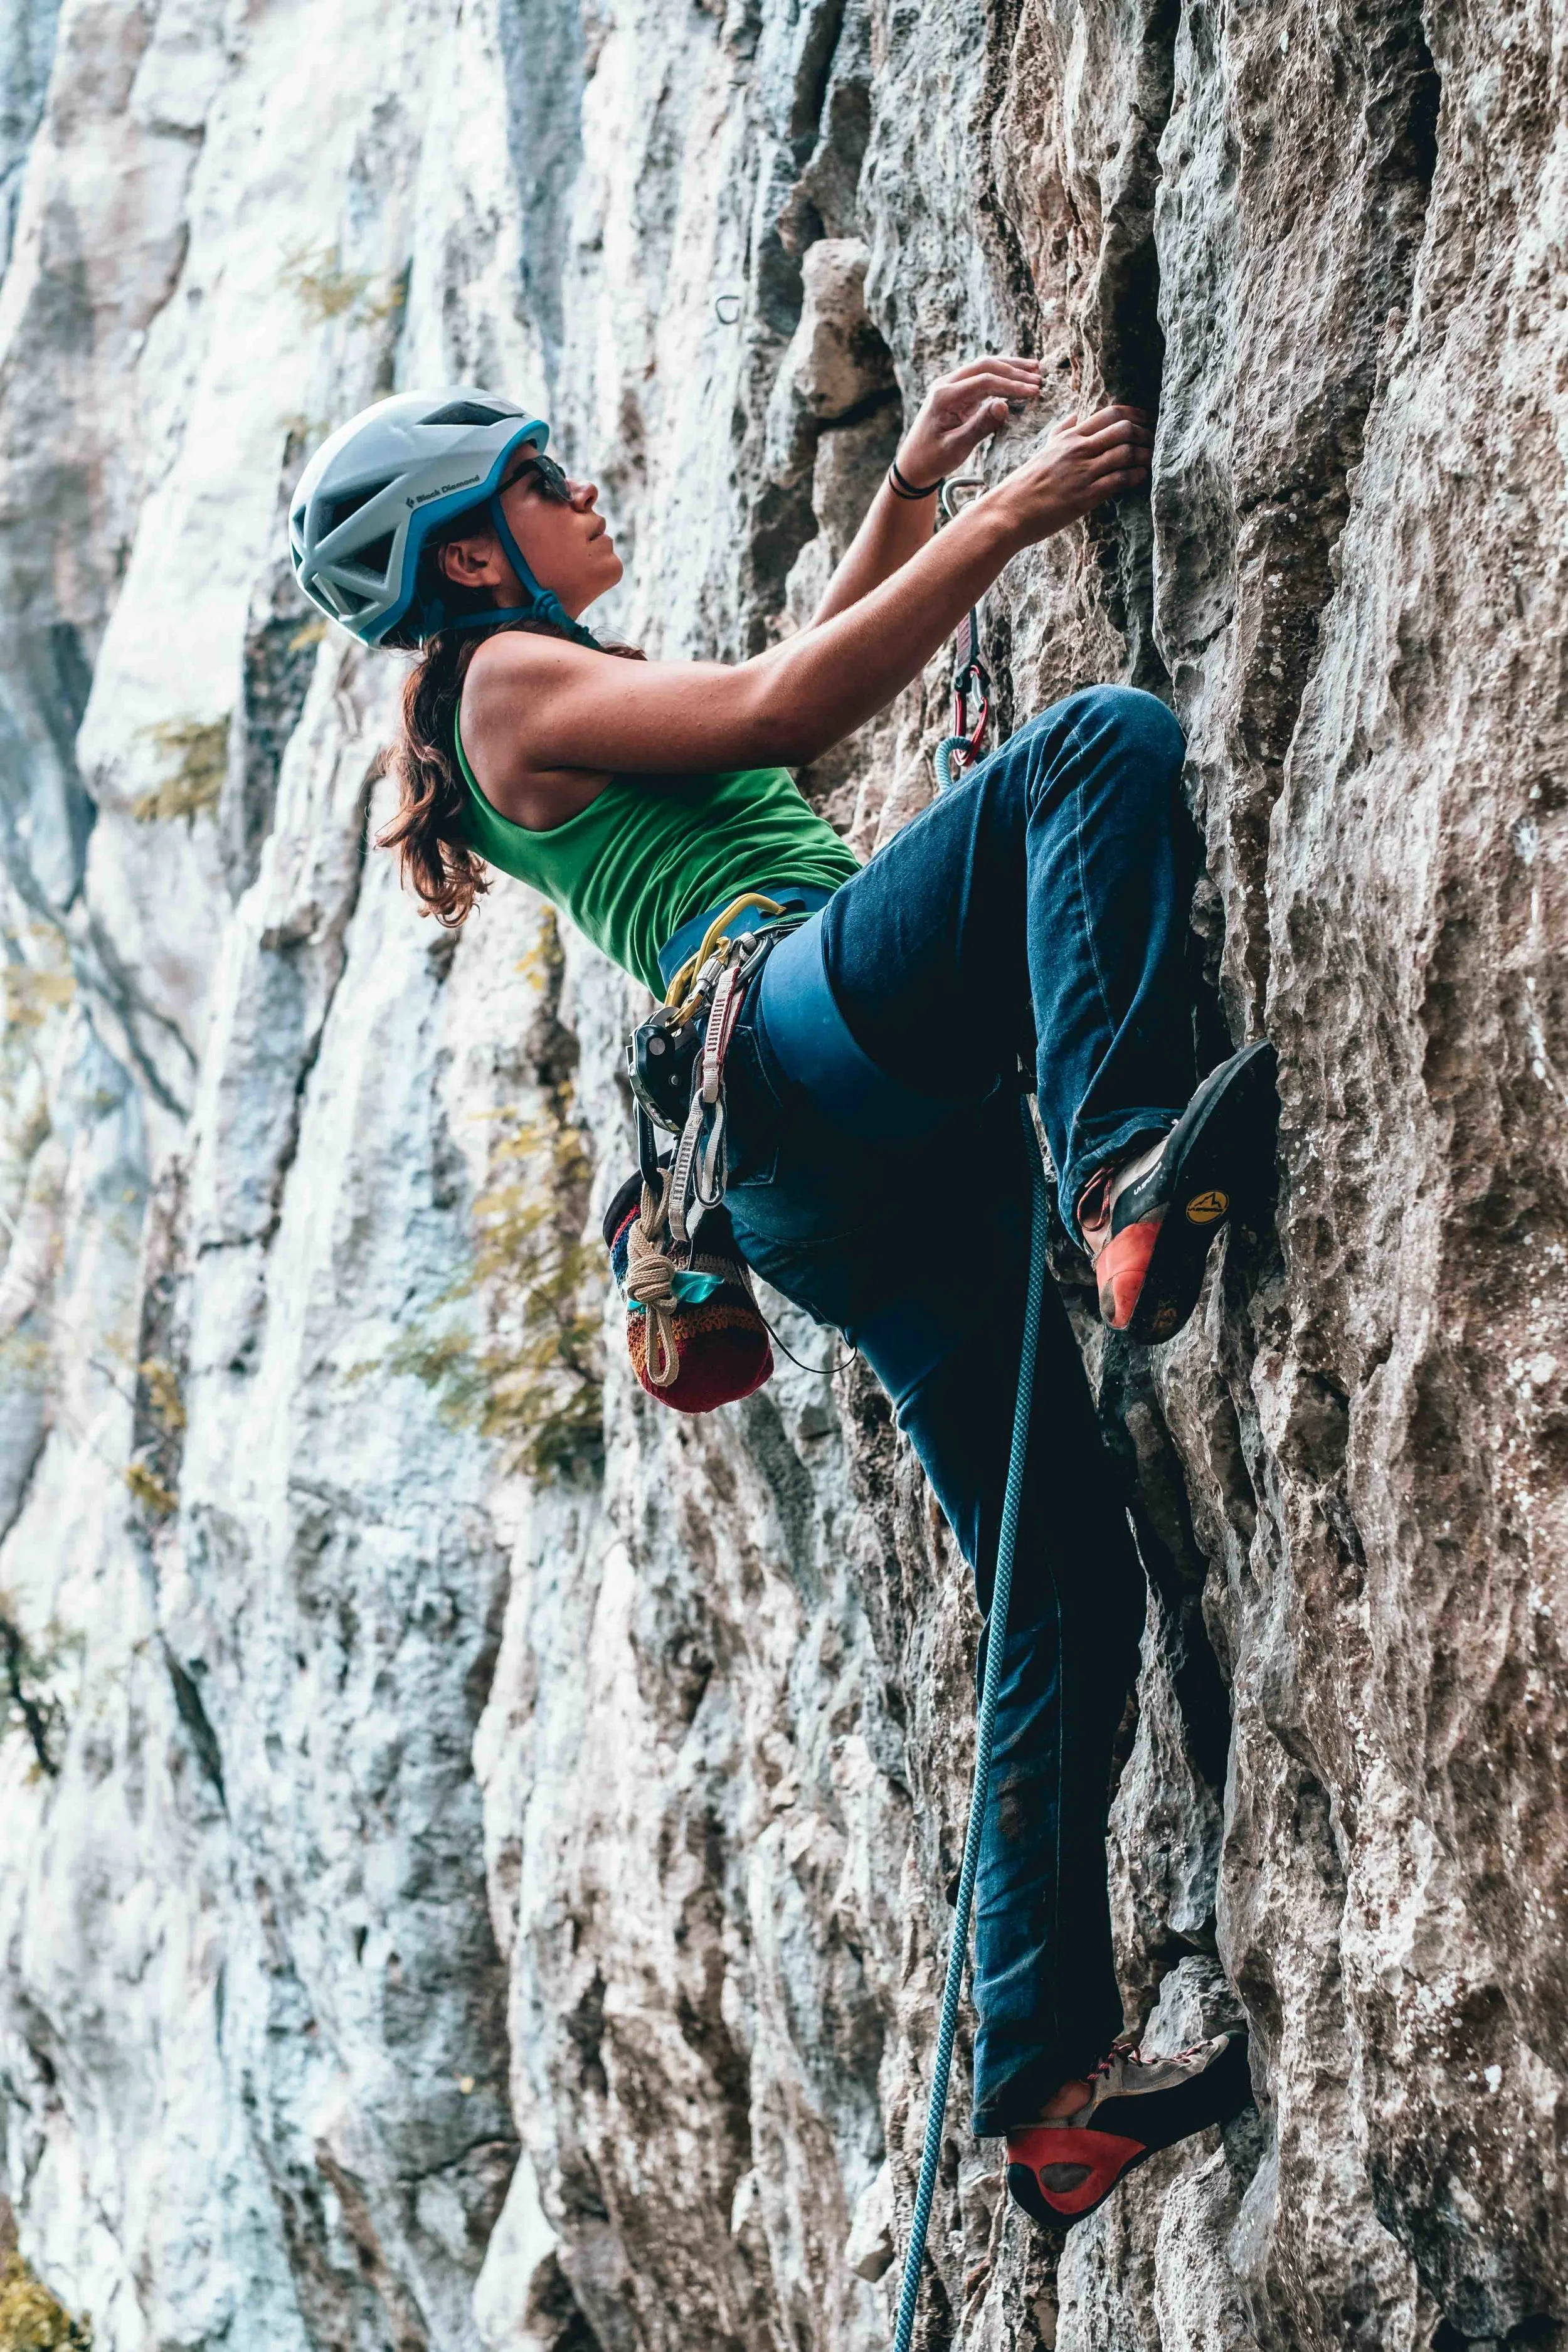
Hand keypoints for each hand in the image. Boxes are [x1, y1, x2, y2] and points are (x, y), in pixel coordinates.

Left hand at [894, 355, 1043, 489]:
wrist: (913, 464)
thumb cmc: (933, 459)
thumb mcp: (957, 448)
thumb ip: (980, 426)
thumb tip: (1004, 405)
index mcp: (944, 396)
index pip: (984, 381)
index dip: (1011, 384)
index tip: (1033, 392)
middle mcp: (946, 384)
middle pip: (984, 366)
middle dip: (1013, 370)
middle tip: (1038, 379)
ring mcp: (951, 386)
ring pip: (984, 367)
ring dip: (1009, 368)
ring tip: (1035, 370)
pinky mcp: (957, 392)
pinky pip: (981, 378)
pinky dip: (1001, 377)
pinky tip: (1018, 378)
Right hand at [990, 406, 1152, 541]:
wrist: (1010, 511)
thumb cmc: (1027, 483)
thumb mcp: (1045, 449)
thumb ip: (1062, 430)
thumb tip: (1077, 413)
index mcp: (1070, 436)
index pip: (1111, 413)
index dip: (1135, 414)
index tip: (1146, 419)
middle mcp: (1078, 450)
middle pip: (1123, 429)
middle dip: (1145, 433)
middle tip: (1154, 441)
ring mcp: (1082, 472)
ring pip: (1125, 453)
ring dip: (1145, 455)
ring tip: (1151, 459)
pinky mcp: (1086, 496)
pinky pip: (1119, 479)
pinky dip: (1136, 476)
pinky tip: (1141, 477)